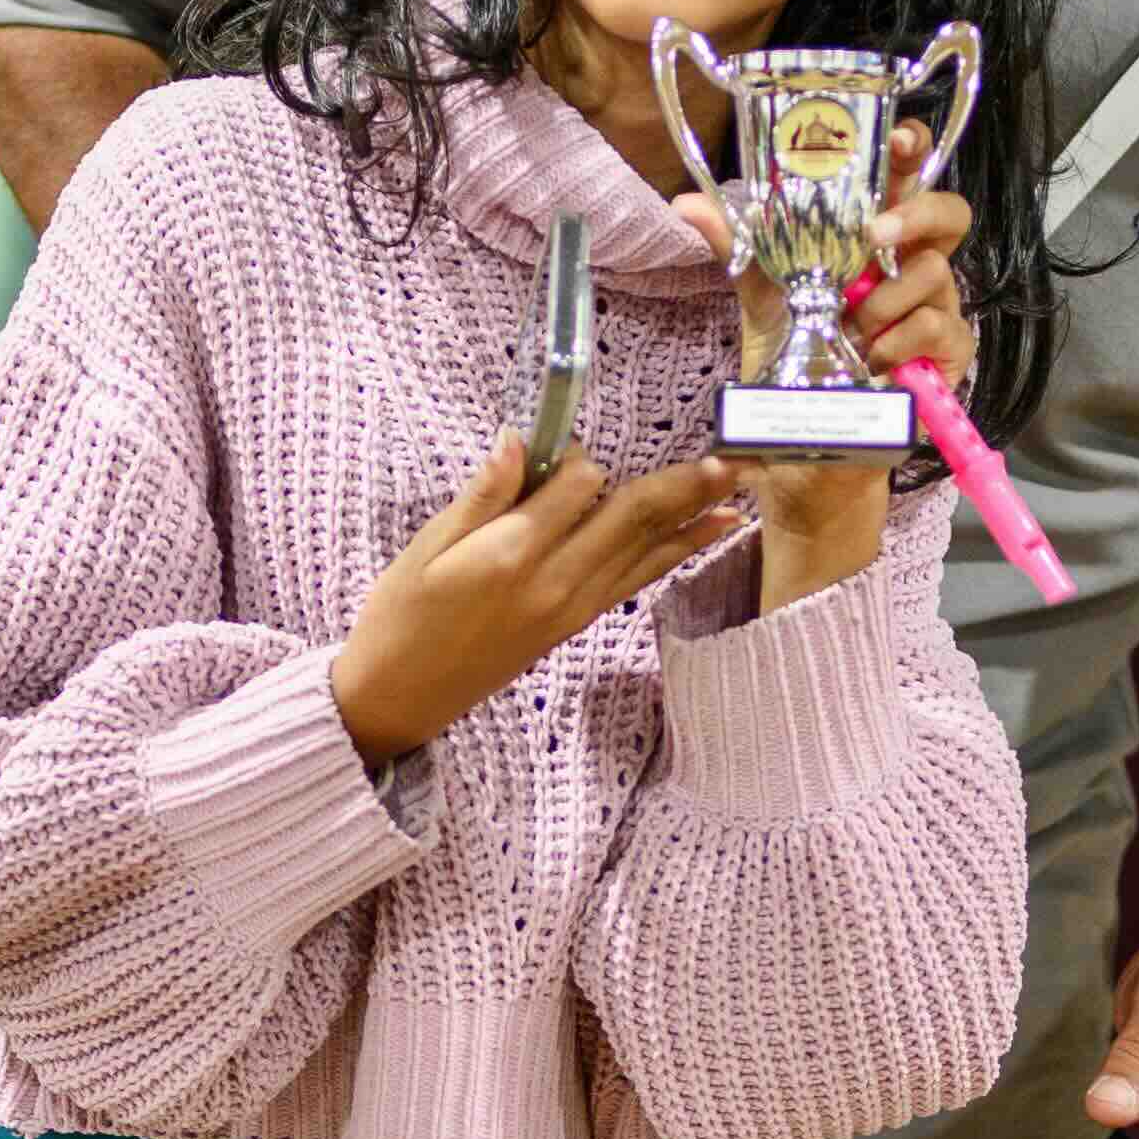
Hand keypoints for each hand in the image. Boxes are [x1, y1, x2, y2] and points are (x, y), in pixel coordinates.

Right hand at [330, 434, 742, 767]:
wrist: (399, 697)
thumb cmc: (400, 617)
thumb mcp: (425, 548)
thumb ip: (480, 495)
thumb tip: (518, 440)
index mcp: (512, 553)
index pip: (579, 487)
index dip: (582, 458)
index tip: (565, 446)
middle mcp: (555, 581)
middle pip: (632, 518)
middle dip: (683, 484)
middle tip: (734, 455)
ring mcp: (572, 607)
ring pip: (646, 550)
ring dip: (694, 515)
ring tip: (739, 484)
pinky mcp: (576, 623)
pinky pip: (637, 579)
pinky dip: (676, 552)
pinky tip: (710, 532)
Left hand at [663, 130, 975, 611]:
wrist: (809, 462)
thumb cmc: (792, 378)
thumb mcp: (762, 311)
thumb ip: (742, 254)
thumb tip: (689, 202)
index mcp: (870, 249)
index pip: (902, 183)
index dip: (910, 152)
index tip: (898, 139)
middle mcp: (909, 271)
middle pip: (948, 214)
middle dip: (917, 212)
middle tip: (877, 234)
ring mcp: (933, 313)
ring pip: (937, 275)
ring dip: (889, 299)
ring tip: (853, 332)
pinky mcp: (948, 360)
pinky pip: (941, 330)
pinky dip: (903, 344)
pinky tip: (874, 365)